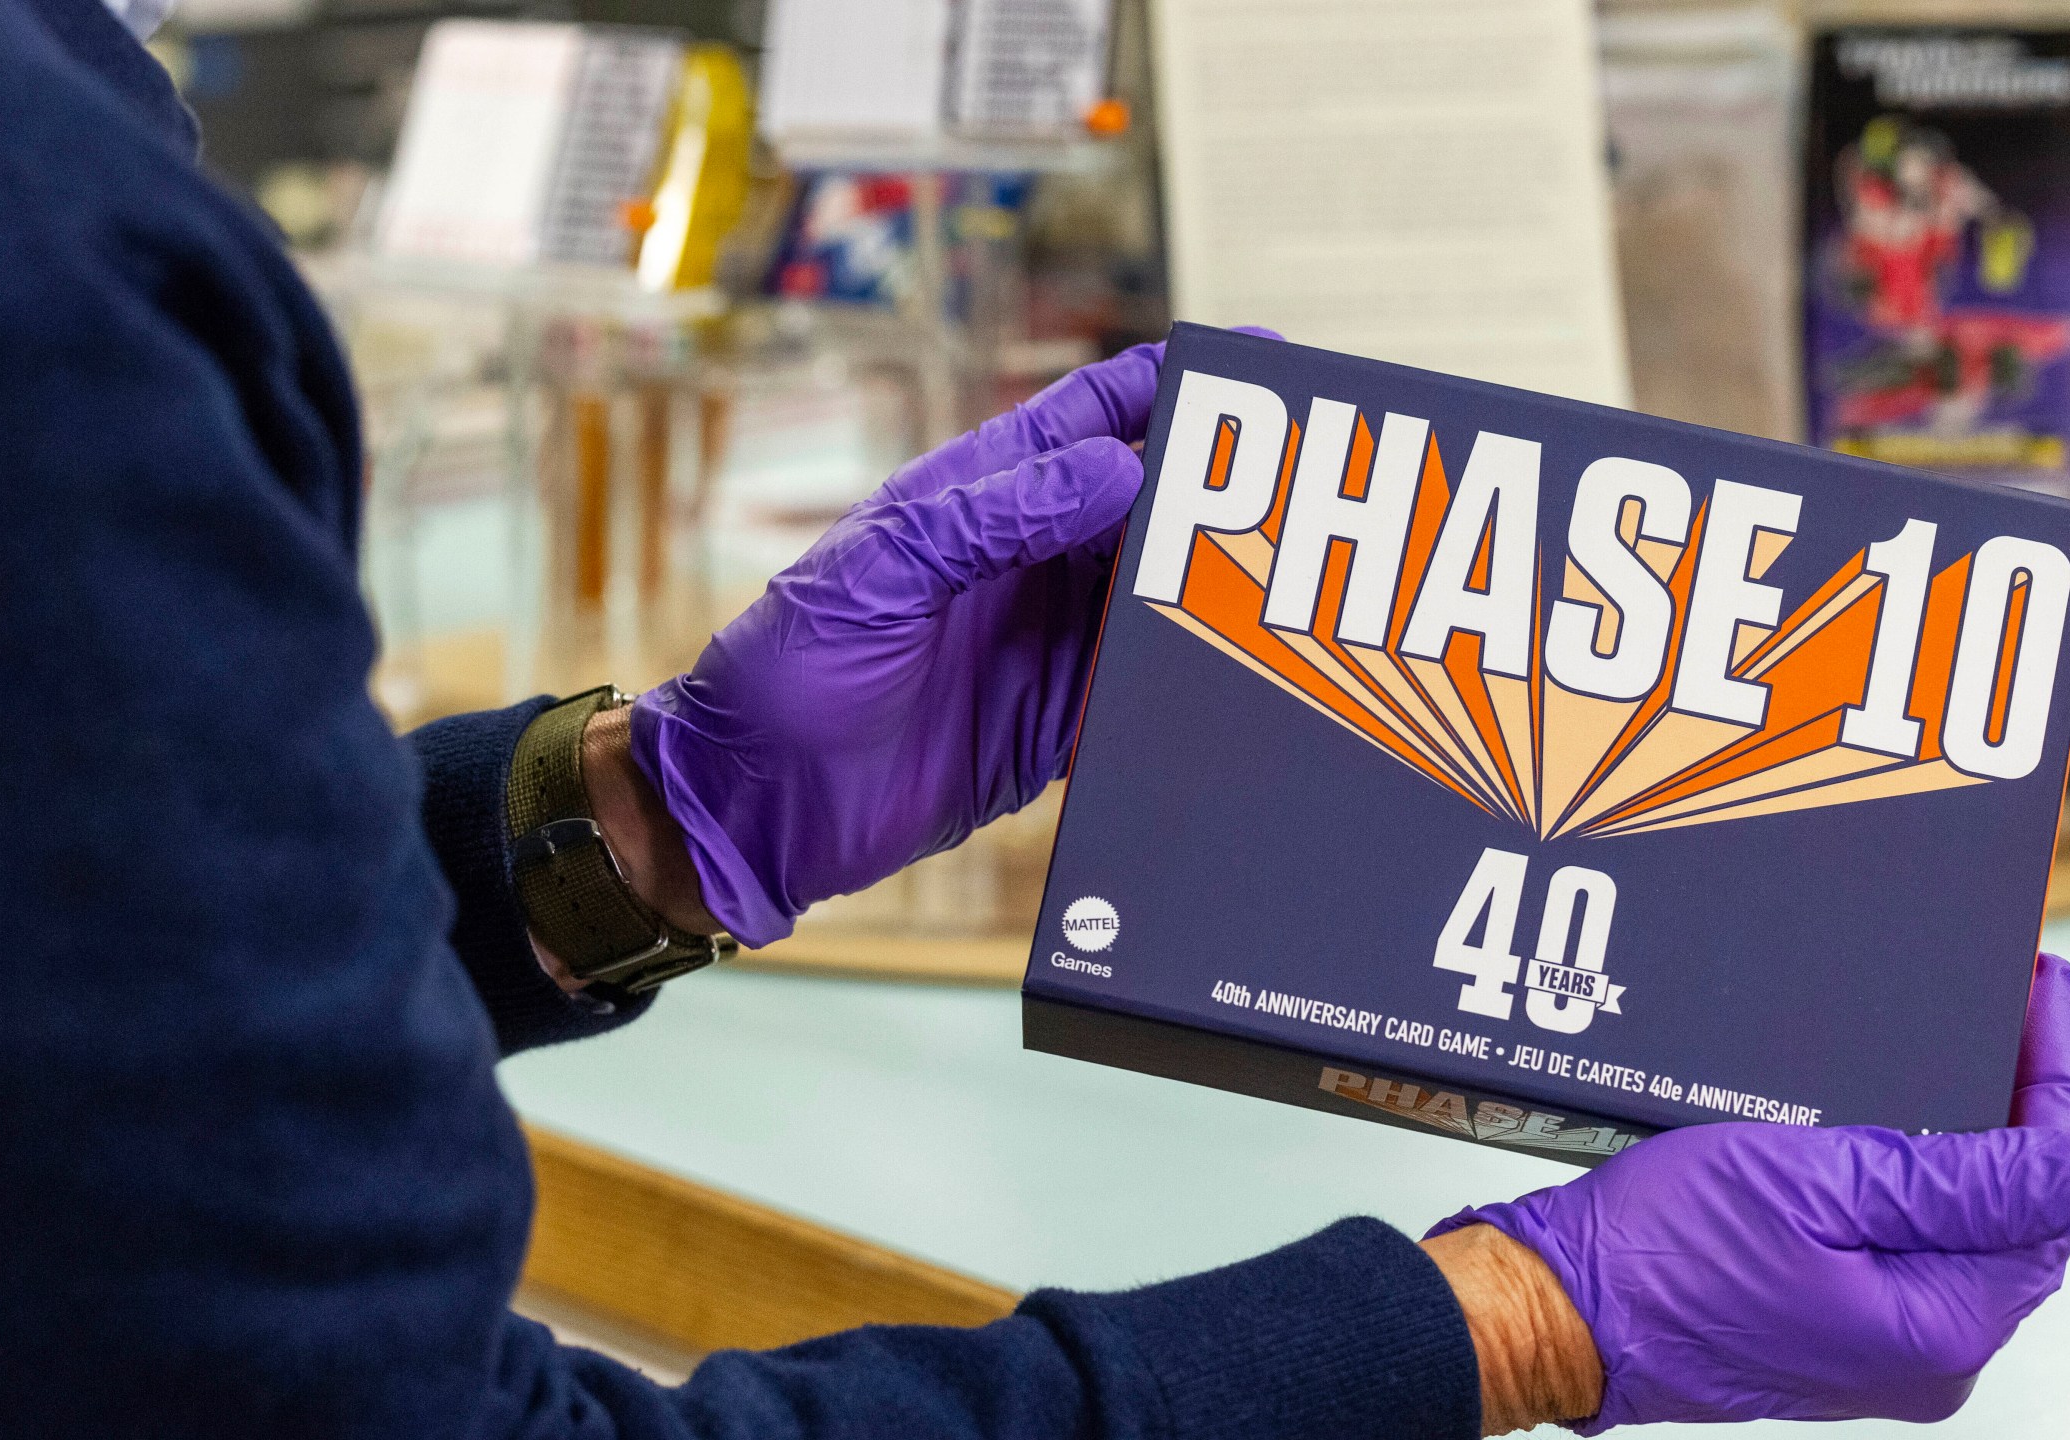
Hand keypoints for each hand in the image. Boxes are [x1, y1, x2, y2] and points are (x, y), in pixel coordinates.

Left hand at [629, 336, 1272, 944]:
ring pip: (1165, 598)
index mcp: (978, 498)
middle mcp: (1026, 560)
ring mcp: (1045, 643)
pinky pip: (1147, 695)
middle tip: (1324, 478)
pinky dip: (1196, 689)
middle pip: (1153, 504)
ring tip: (1313, 581)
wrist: (745, 812)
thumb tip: (1119, 469)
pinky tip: (1252, 685)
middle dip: (1234, 487)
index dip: (1177, 383)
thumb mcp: (877, 574)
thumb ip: (995, 516)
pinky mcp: (1055, 726)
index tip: (1262, 362)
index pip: (1097, 414)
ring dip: (1227, 590)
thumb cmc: (782, 675)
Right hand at [1428, 952, 2069, 1432]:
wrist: (1562, 1309)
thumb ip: (1963, 1181)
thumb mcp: (1815, 1181)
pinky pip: (1917, 1244)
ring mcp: (1888, 1345)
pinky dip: (1924, 1177)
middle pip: (2023, 1210)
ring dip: (1980, 1135)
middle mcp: (1932, 1349)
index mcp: (1943, 1323)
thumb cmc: (1660, 1251)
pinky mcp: (1845, 1328)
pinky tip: (1904, 1121)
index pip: (2054, 1187)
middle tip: (2015, 1001)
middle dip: (2027, 1101)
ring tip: (1969, 1043)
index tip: (2050, 992)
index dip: (2063, 1078)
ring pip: (1973, 1226)